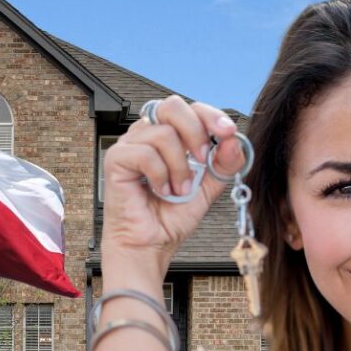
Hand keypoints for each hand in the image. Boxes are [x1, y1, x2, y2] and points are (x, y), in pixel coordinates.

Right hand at [101, 95, 245, 267]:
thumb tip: (235, 140)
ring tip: (178, 190)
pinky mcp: (116, 160)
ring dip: (179, 167)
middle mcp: (148, 135)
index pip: (190, 109)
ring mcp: (130, 145)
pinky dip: (160, 175)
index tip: (229, 132)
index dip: (211, 115)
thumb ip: (223, 163)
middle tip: (202, 159)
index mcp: (169, 137)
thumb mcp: (208, 188)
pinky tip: (161, 191)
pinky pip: (145, 154)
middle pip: (172, 106)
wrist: (151, 245)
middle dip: (195, 132)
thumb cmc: (170, 218)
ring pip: (163, 133)